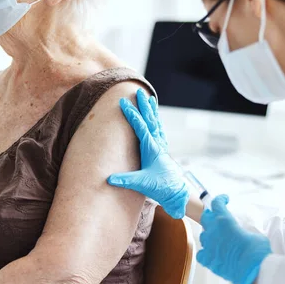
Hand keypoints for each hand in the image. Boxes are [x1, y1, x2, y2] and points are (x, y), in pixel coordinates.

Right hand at [107, 88, 189, 218]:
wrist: (176, 192)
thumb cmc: (160, 187)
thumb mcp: (141, 183)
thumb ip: (125, 180)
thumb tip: (109, 179)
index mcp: (151, 147)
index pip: (140, 126)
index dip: (131, 113)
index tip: (124, 102)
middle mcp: (157, 143)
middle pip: (150, 119)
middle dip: (143, 105)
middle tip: (139, 91)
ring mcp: (161, 145)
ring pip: (155, 122)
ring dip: (151, 110)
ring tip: (149, 97)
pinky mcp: (162, 150)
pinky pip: (159, 130)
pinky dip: (156, 120)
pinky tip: (155, 117)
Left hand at [198, 195, 271, 283]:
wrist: (253, 270)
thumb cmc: (257, 250)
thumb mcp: (253, 233)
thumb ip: (243, 230)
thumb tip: (243, 234)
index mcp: (225, 220)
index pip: (217, 203)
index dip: (220, 200)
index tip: (224, 200)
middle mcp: (213, 230)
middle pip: (205, 218)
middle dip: (210, 216)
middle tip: (216, 218)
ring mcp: (209, 245)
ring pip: (203, 236)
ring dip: (209, 235)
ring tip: (218, 240)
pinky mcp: (208, 260)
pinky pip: (201, 253)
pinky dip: (205, 253)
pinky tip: (212, 254)